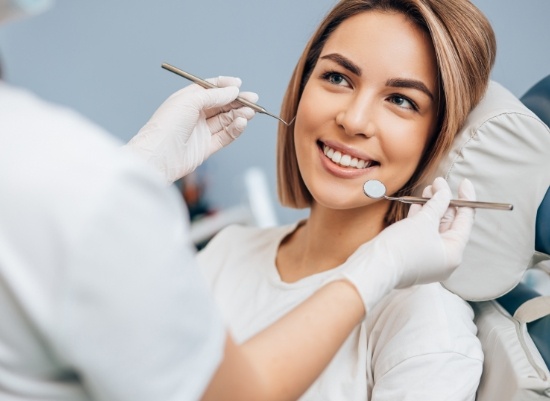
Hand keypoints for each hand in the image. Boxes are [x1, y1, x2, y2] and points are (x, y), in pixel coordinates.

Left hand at [125, 76, 257, 182]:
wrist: (158, 156)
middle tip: (253, 99)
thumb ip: (213, 95)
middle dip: (238, 101)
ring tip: (250, 112)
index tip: (239, 84)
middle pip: (221, 105)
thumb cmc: (166, 126)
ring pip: (226, 120)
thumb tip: (232, 90)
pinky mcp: (207, 147)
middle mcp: (195, 115)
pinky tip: (242, 123)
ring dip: (239, 115)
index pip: (210, 89)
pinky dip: (235, 129)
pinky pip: (225, 136)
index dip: (225, 86)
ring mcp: (201, 131)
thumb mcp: (189, 101)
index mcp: (187, 100)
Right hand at [333, 177, 475, 312]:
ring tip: (428, 189)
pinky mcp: (413, 256)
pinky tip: (417, 204)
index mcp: (453, 253)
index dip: (465, 199)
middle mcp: (443, 258)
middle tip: (438, 183)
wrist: (374, 266)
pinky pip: (422, 234)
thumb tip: (444, 192)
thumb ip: (437, 204)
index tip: (464, 182)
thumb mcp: (424, 221)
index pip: (465, 221)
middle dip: (444, 202)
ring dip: (431, 208)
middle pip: (449, 224)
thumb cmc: (402, 247)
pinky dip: (421, 219)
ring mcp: (428, 258)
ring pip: (433, 228)